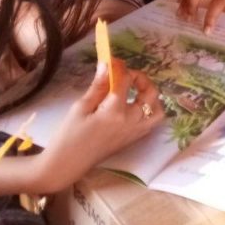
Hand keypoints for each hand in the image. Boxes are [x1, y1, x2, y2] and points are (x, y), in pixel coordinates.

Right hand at [35, 59, 161, 192]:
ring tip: (135, 90)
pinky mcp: (133, 139)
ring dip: (150, 95)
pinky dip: (150, 109)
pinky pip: (152, 121)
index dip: (119, 66)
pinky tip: (135, 105)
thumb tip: (107, 64)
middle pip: (150, 92)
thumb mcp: (80, 107)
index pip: (125, 80)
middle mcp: (131, 121)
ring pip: (157, 108)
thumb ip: (98, 86)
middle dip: (140, 78)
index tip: (111, 60)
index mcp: (115, 111)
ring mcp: (135, 131)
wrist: (67, 164)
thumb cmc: (68, 135)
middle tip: (125, 75)